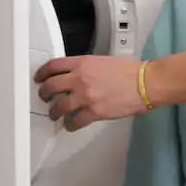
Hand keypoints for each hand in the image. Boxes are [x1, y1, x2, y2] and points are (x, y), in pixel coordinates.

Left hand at [33, 55, 148, 131]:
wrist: (145, 83)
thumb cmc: (131, 71)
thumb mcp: (103, 61)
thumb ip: (87, 67)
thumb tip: (78, 74)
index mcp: (83, 63)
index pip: (53, 66)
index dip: (42, 73)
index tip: (39, 78)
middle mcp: (80, 78)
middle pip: (51, 86)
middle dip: (44, 93)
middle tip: (44, 97)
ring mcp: (85, 96)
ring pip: (59, 106)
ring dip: (54, 112)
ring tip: (55, 114)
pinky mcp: (94, 112)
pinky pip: (74, 121)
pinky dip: (70, 125)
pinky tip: (71, 125)